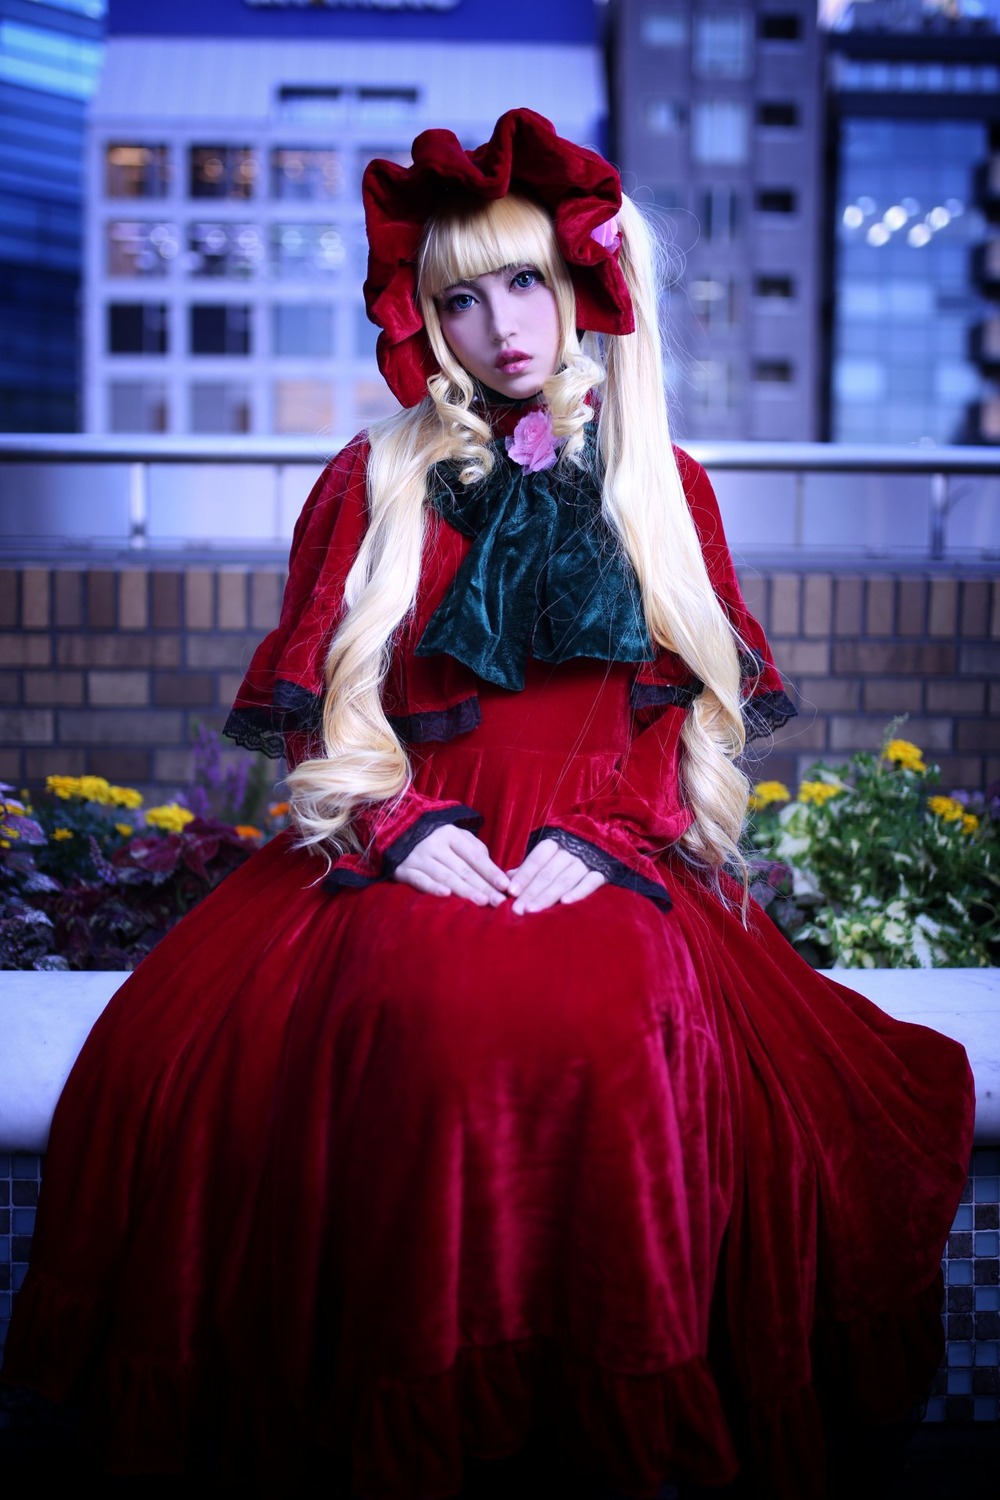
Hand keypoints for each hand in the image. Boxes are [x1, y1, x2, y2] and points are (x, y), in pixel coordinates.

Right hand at [393, 824, 510, 905]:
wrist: (396, 830)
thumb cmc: (435, 838)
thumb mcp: (455, 835)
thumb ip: (475, 848)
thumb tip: (492, 868)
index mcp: (451, 834)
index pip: (475, 856)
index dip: (491, 871)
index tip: (506, 886)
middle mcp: (435, 845)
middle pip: (463, 869)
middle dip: (483, 886)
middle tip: (499, 901)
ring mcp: (418, 857)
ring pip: (445, 876)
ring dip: (465, 890)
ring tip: (482, 902)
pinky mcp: (404, 869)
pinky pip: (420, 880)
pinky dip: (432, 887)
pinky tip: (446, 895)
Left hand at [506, 838, 604, 914]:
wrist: (605, 846)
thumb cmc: (568, 856)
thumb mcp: (549, 856)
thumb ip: (530, 867)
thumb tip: (507, 877)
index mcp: (556, 844)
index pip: (537, 859)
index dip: (524, 875)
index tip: (510, 891)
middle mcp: (571, 851)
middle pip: (548, 872)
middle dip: (531, 892)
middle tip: (517, 909)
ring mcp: (587, 862)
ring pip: (564, 880)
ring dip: (547, 896)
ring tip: (532, 910)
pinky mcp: (603, 872)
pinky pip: (591, 883)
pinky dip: (578, 892)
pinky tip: (565, 903)